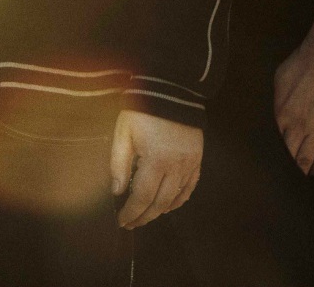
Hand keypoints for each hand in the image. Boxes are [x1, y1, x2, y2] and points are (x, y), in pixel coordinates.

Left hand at [110, 109, 201, 229]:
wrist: (170, 89)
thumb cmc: (142, 109)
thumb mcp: (123, 132)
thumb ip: (119, 163)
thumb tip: (117, 190)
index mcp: (156, 160)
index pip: (143, 197)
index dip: (131, 212)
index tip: (121, 221)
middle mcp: (176, 167)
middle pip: (160, 203)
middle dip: (144, 216)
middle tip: (131, 224)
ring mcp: (189, 164)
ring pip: (176, 198)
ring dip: (160, 211)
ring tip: (145, 217)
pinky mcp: (197, 159)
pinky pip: (189, 187)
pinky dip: (179, 200)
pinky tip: (168, 205)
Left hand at [274, 28, 313, 174]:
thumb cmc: (304, 62)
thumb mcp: (279, 80)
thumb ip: (277, 102)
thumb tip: (276, 116)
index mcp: (281, 114)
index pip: (273, 144)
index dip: (271, 156)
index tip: (267, 166)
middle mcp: (299, 126)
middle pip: (290, 156)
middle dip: (284, 169)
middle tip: (280, 180)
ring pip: (308, 158)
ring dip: (302, 170)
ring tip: (298, 180)